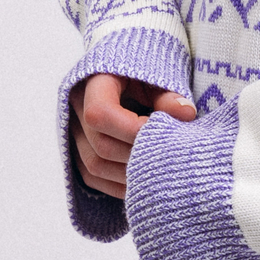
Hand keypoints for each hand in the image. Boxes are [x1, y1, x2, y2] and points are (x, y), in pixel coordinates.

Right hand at [70, 73, 195, 198]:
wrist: (124, 76)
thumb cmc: (142, 74)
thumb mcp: (154, 76)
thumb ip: (167, 94)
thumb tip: (187, 113)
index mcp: (91, 82)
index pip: (100, 113)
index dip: (131, 129)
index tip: (163, 131)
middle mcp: (74, 109)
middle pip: (101, 145)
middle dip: (138, 155)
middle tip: (169, 157)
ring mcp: (72, 133)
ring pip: (95, 166)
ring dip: (129, 175)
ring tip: (161, 172)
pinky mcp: (77, 152)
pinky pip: (92, 177)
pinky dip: (118, 185)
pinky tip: (145, 183)